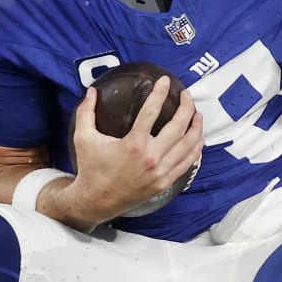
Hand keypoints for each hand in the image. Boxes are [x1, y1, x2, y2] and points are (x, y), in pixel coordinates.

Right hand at [64, 78, 202, 225]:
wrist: (97, 201)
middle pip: (178, 126)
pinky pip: (187, 163)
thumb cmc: (90, 168)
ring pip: (188, 145)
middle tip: (186, 95)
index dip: (159, 92)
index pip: (151, 112)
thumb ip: (86, 112)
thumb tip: (91, 91)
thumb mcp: (84, 138)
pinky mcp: (164, 182)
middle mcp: (150, 158)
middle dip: (186, 107)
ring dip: (196, 127)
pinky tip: (197, 139)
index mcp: (132, 145)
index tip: (165, 81)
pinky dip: (195, 149)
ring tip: (196, 114)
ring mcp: (160, 172)